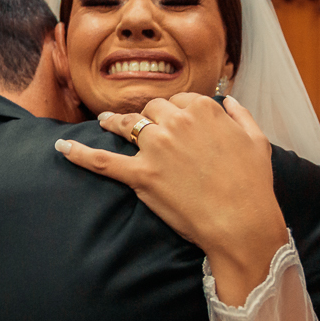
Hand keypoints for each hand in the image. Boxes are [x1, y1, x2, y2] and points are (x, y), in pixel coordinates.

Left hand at [56, 93, 287, 305]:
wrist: (242, 221)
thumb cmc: (253, 184)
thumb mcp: (257, 140)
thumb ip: (241, 114)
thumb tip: (228, 99)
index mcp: (203, 109)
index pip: (178, 100)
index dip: (173, 111)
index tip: (171, 121)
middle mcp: (176, 122)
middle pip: (151, 109)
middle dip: (146, 116)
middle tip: (140, 127)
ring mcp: (155, 147)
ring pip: (126, 125)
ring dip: (113, 122)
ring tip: (103, 122)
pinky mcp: (141, 175)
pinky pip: (102, 160)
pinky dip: (79, 153)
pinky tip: (62, 147)